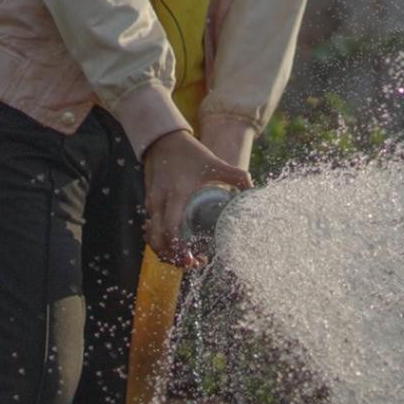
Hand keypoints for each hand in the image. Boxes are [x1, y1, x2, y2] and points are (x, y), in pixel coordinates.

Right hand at [142, 130, 251, 265]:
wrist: (163, 140)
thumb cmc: (190, 153)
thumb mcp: (214, 162)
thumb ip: (236, 175)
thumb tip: (254, 190)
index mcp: (176, 195)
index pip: (171, 230)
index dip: (179, 249)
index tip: (193, 258)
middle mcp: (160, 202)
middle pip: (158, 241)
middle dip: (172, 257)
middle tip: (192, 263)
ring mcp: (152, 204)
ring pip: (152, 237)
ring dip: (165, 252)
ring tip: (185, 257)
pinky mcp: (149, 204)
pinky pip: (150, 229)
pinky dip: (159, 241)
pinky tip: (174, 244)